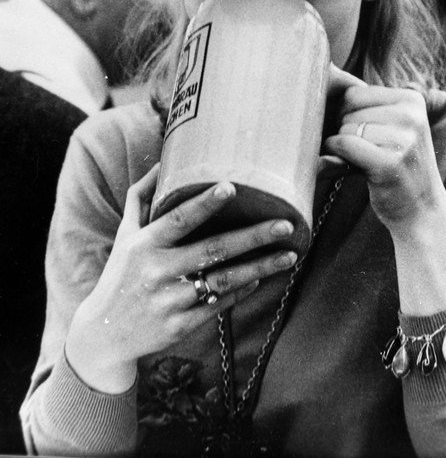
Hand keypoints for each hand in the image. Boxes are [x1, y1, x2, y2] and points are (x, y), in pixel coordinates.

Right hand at [66, 165, 297, 392]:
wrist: (104, 335)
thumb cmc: (121, 274)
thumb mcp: (125, 235)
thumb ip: (141, 197)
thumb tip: (162, 162)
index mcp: (144, 244)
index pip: (179, 219)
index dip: (205, 203)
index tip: (232, 186)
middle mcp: (158, 271)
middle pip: (214, 249)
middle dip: (254, 236)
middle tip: (286, 224)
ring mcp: (171, 300)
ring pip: (224, 280)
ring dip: (260, 267)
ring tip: (290, 255)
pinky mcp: (180, 326)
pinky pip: (218, 305)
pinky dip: (242, 291)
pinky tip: (261, 278)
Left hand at [322, 80, 445, 232]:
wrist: (421, 210)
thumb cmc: (396, 165)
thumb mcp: (392, 128)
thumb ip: (367, 108)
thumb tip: (322, 78)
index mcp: (412, 99)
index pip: (354, 93)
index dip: (345, 115)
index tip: (358, 135)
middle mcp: (411, 114)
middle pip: (348, 110)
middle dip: (345, 131)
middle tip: (362, 152)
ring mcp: (404, 138)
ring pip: (345, 128)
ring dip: (343, 146)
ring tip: (364, 161)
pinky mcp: (390, 162)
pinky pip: (344, 144)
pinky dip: (337, 154)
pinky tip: (349, 165)